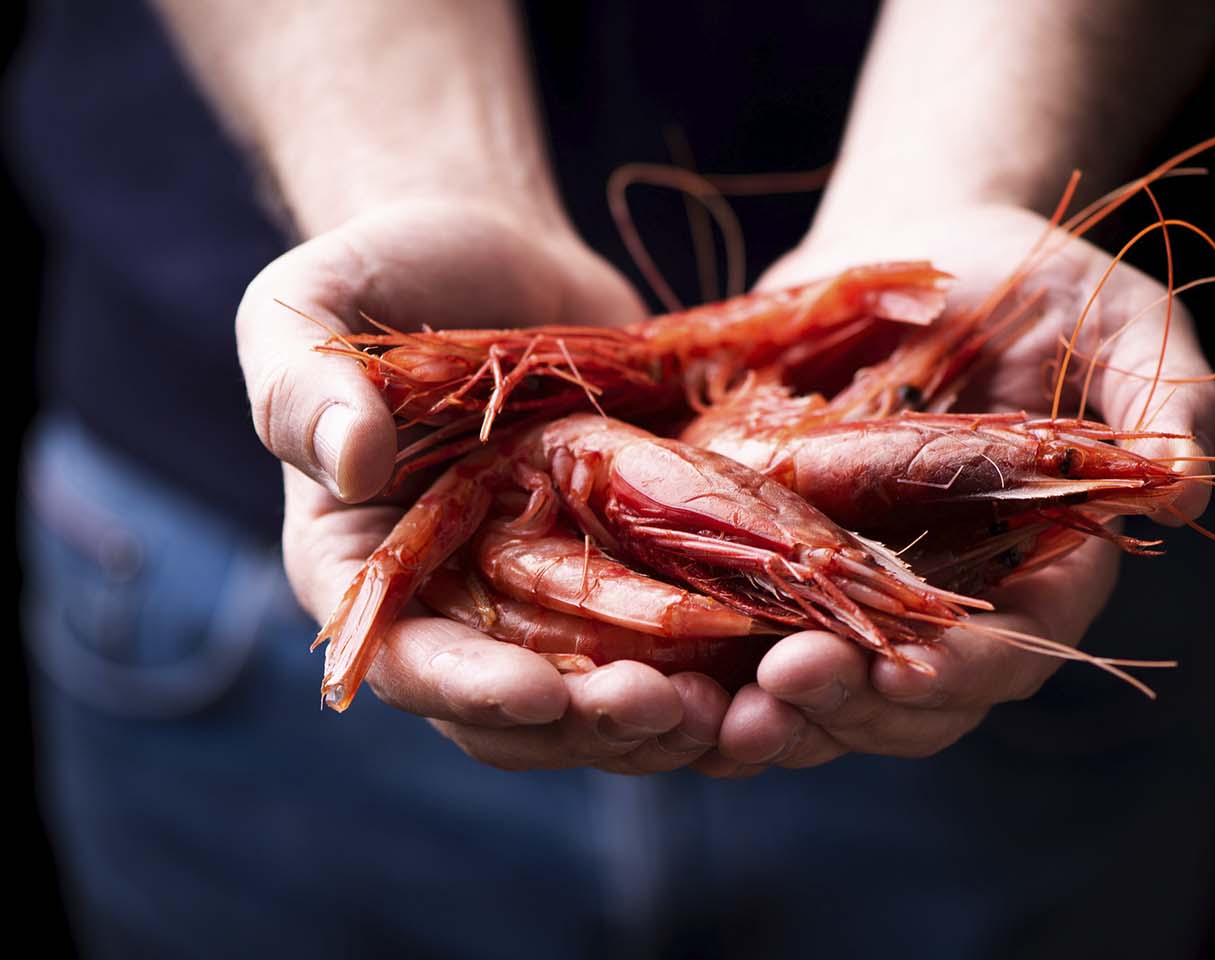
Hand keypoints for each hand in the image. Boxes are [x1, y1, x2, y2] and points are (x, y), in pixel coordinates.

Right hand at [239, 199, 729, 772]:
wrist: (505, 261)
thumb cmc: (392, 275)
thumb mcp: (312, 306)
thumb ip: (302, 380)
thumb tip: (344, 462)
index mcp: (369, 572)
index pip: (410, 662)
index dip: (471, 689)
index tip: (543, 696)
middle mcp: (460, 606)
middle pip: (521, 713)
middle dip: (593, 723)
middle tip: (666, 710)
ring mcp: (552, 594)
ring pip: (606, 699)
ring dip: (669, 719)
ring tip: (737, 709)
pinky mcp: (631, 569)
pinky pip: (674, 643)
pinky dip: (720, 667)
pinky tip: (777, 664)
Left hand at [694, 203, 1214, 774]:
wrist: (916, 247)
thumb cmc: (1034, 282)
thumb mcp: (1121, 322)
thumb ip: (1164, 399)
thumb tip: (1185, 486)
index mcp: (1039, 563)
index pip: (1017, 645)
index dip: (971, 668)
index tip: (910, 672)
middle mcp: (949, 599)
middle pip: (912, 697)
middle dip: (854, 708)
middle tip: (788, 689)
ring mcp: (859, 587)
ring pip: (825, 689)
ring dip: (778, 716)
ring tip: (725, 716)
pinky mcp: (781, 557)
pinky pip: (744, 634)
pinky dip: (711, 665)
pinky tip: (662, 673)